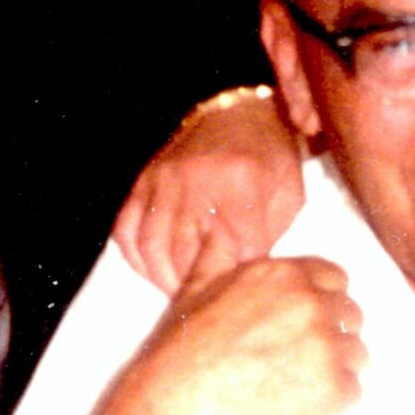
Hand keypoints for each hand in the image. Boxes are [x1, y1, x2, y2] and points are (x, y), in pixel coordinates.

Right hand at [111, 87, 305, 295]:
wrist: (239, 112)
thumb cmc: (269, 159)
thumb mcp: (288, 195)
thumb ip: (271, 238)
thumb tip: (245, 280)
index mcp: (240, 182)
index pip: (233, 250)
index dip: (237, 279)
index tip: (242, 292)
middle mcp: (195, 180)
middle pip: (185, 256)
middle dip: (197, 287)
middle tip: (209, 302)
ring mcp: (164, 180)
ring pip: (151, 248)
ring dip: (165, 280)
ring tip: (184, 292)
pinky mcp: (144, 181)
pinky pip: (127, 231)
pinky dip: (138, 258)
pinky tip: (157, 269)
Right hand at [117, 250, 364, 414]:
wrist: (179, 410)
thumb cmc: (183, 353)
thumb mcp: (195, 291)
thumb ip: (217, 257)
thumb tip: (217, 230)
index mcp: (285, 275)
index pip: (335, 279)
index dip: (322, 300)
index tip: (303, 323)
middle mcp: (312, 304)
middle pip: (351, 314)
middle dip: (332, 333)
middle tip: (298, 358)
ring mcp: (327, 347)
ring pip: (356, 353)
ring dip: (335, 367)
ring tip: (295, 382)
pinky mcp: (335, 389)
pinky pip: (353, 389)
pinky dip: (332, 400)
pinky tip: (297, 403)